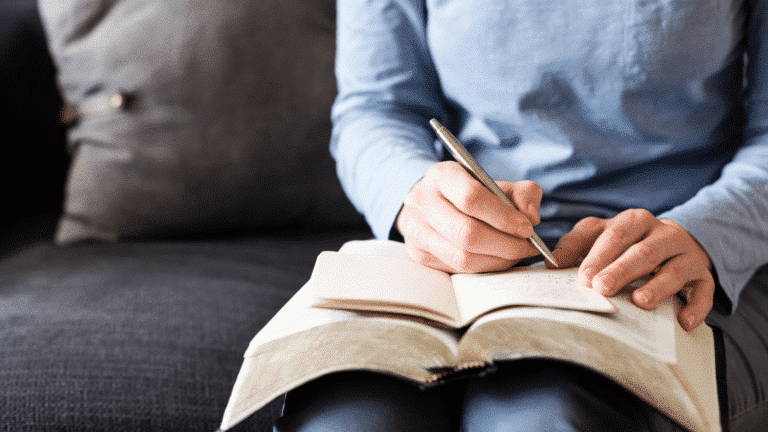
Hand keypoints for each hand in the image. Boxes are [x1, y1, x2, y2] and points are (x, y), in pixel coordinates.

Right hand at [396, 161, 540, 272]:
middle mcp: (422, 202)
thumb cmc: (470, 192)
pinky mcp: (418, 255)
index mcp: (441, 175)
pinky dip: (485, 268)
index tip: (527, 227)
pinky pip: (458, 270)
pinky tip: (499, 259)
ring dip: (498, 260)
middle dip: (505, 244)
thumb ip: (523, 193)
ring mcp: (416, 231)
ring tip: (517, 253)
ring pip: (462, 257)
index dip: (503, 216)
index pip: (471, 198)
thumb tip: (531, 218)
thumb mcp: (498, 183)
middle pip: (466, 233)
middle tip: (528, 246)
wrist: (433, 203)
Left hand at [548, 209, 714, 330]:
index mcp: (635, 221)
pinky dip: (695, 307)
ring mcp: (687, 255)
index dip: (599, 256)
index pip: (615, 235)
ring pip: (674, 270)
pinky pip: (704, 291)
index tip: (583, 278)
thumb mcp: (601, 236)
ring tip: (639, 302)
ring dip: (657, 286)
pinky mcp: (703, 276)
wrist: (675, 243)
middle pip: (642, 252)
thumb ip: (575, 245)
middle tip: (602, 288)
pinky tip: (682, 322)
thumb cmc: (628, 243)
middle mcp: (664, 234)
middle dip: (622, 270)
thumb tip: (550, 264)